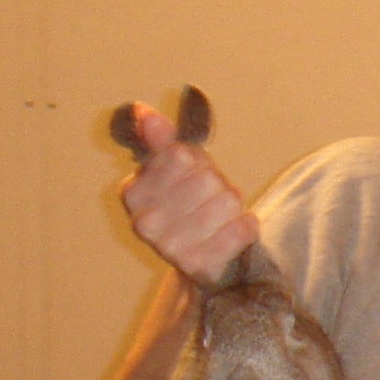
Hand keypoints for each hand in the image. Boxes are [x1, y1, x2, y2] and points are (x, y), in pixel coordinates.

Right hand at [119, 101, 256, 287]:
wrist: (202, 262)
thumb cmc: (189, 205)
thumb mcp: (174, 168)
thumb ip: (161, 139)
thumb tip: (144, 113)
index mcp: (132, 192)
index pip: (183, 155)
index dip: (198, 162)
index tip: (193, 177)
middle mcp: (143, 222)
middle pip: (208, 178)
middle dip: (218, 185)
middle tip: (210, 201)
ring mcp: (169, 248)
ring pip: (228, 201)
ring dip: (233, 207)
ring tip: (219, 219)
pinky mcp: (199, 266)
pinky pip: (242, 229)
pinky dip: (246, 226)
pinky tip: (234, 232)